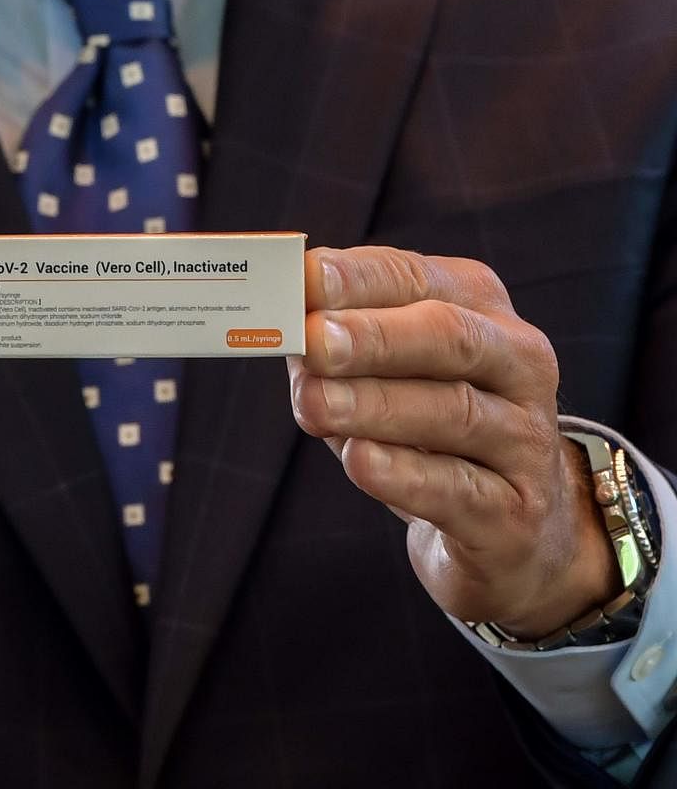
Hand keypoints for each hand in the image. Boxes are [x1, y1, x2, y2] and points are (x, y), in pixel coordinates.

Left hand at [288, 246, 618, 638]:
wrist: (506, 524)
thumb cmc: (427, 431)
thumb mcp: (382, 377)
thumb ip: (332, 351)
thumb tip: (280, 330)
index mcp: (480, 310)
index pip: (416, 281)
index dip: (358, 279)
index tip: (304, 279)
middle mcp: (516, 365)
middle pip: (450, 338)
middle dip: (375, 338)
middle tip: (313, 341)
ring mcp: (524, 441)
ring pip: (454, 413)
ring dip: (375, 406)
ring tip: (314, 405)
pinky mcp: (512, 514)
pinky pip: (457, 488)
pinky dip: (404, 474)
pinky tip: (359, 461)